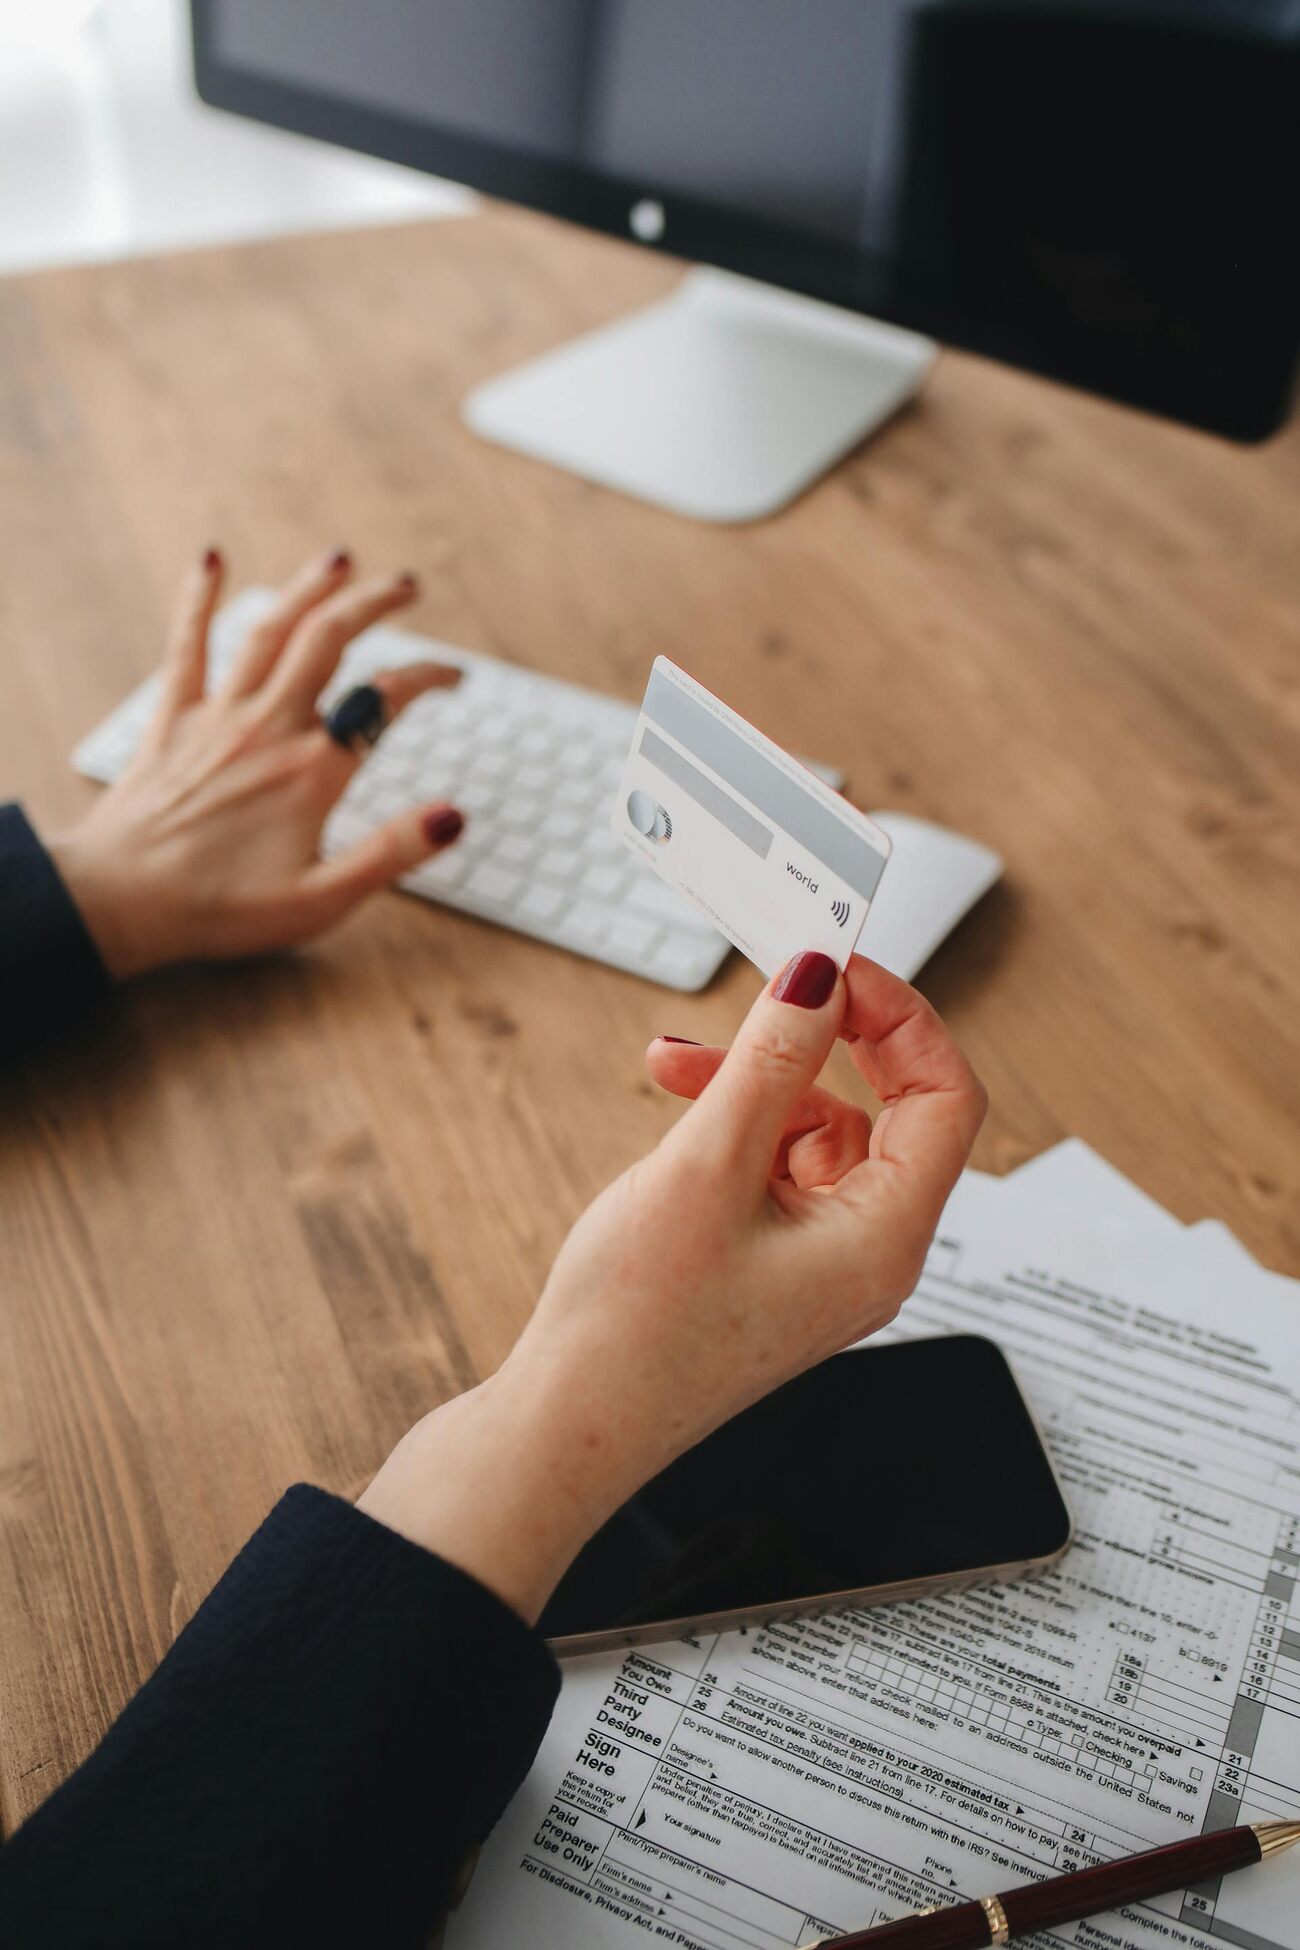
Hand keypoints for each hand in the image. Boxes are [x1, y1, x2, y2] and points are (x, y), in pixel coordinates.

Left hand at [48, 547, 465, 978]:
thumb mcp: (321, 900)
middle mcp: (270, 728)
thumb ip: (391, 853)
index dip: (428, 678)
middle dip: (374, 604)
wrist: (120, 902)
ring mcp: (219, 717)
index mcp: (314, 772)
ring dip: (308, 588)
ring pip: (271, 630)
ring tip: (339, 560)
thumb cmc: (220, 909)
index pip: (385, 701)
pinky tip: (211, 559)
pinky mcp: (173, 720)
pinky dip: (198, 599)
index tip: (453, 676)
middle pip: (330, 641)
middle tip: (406, 586)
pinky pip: (188, 646)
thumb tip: (455, 815)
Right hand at [360, 952, 985, 1621]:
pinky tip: (675, 1104)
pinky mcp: (769, 1268)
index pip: (946, 1100)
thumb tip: (820, 978)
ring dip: (758, 1082)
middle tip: (774, 986)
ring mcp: (819, 1266)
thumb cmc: (634, 1329)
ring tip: (676, 1063)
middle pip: (887, 1112)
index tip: (838, 966)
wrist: (563, 1431)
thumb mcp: (707, 1166)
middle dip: (822, 1043)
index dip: (902, 1020)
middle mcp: (867, 1255)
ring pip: (819, 1135)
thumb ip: (771, 1061)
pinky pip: (777, 1170)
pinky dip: (734, 1126)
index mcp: (884, 1241)